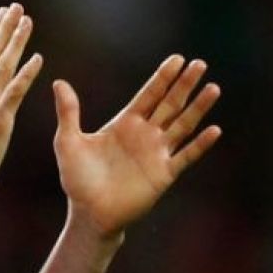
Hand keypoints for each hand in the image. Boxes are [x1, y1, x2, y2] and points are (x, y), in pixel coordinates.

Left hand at [52, 56, 220, 237]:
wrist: (89, 213)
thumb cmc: (77, 179)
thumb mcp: (68, 142)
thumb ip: (68, 113)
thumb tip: (59, 82)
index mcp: (125, 123)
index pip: (149, 95)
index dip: (163, 77)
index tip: (177, 59)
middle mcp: (145, 135)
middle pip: (170, 104)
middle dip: (184, 84)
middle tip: (200, 64)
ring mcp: (156, 153)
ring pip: (182, 125)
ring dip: (198, 108)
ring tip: (213, 88)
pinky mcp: (163, 174)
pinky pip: (185, 156)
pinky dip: (200, 144)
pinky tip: (214, 130)